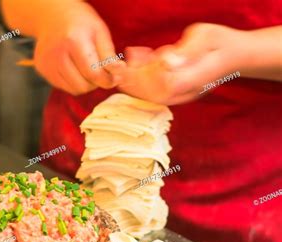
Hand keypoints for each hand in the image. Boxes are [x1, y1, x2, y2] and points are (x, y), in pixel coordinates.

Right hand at [32, 2, 125, 95]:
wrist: (52, 16)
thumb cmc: (80, 23)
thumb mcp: (100, 32)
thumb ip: (109, 55)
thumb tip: (119, 74)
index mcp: (74, 41)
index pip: (93, 74)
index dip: (108, 80)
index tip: (116, 78)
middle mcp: (57, 54)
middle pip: (83, 85)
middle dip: (96, 83)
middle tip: (101, 72)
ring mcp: (47, 64)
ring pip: (74, 89)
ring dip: (85, 84)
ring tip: (89, 70)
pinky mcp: (42, 70)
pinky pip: (63, 86)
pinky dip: (73, 82)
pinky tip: (75, 68)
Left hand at [115, 23, 247, 104]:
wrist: (235, 55)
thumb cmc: (219, 42)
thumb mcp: (205, 38)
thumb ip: (186, 51)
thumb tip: (168, 62)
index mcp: (185, 81)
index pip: (152, 85)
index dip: (135, 78)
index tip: (120, 65)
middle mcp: (181, 92)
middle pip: (147, 93)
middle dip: (128, 80)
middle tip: (114, 65)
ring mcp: (179, 94)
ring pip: (148, 94)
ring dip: (132, 81)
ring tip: (122, 64)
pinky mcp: (176, 91)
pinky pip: (154, 91)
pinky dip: (140, 81)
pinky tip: (137, 62)